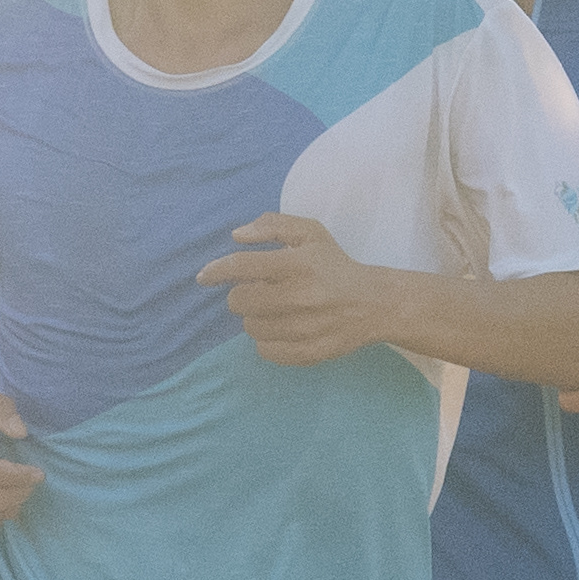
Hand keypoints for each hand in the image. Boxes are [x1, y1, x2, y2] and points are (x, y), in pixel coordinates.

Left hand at [198, 211, 403, 367]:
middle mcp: (300, 297)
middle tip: (260, 290)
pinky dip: (267, 339)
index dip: (217, 271)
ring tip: (276, 308)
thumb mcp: (310, 233)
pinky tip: (282, 327)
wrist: (374, 304)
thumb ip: (272, 226)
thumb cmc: (334, 265)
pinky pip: (265, 351)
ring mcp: (304, 330)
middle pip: (240, 302)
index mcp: (298, 264)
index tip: (204, 276)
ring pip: (250, 327)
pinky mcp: (308, 353)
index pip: (242, 267)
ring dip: (256, 317)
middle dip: (243, 294)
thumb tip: (236, 237)